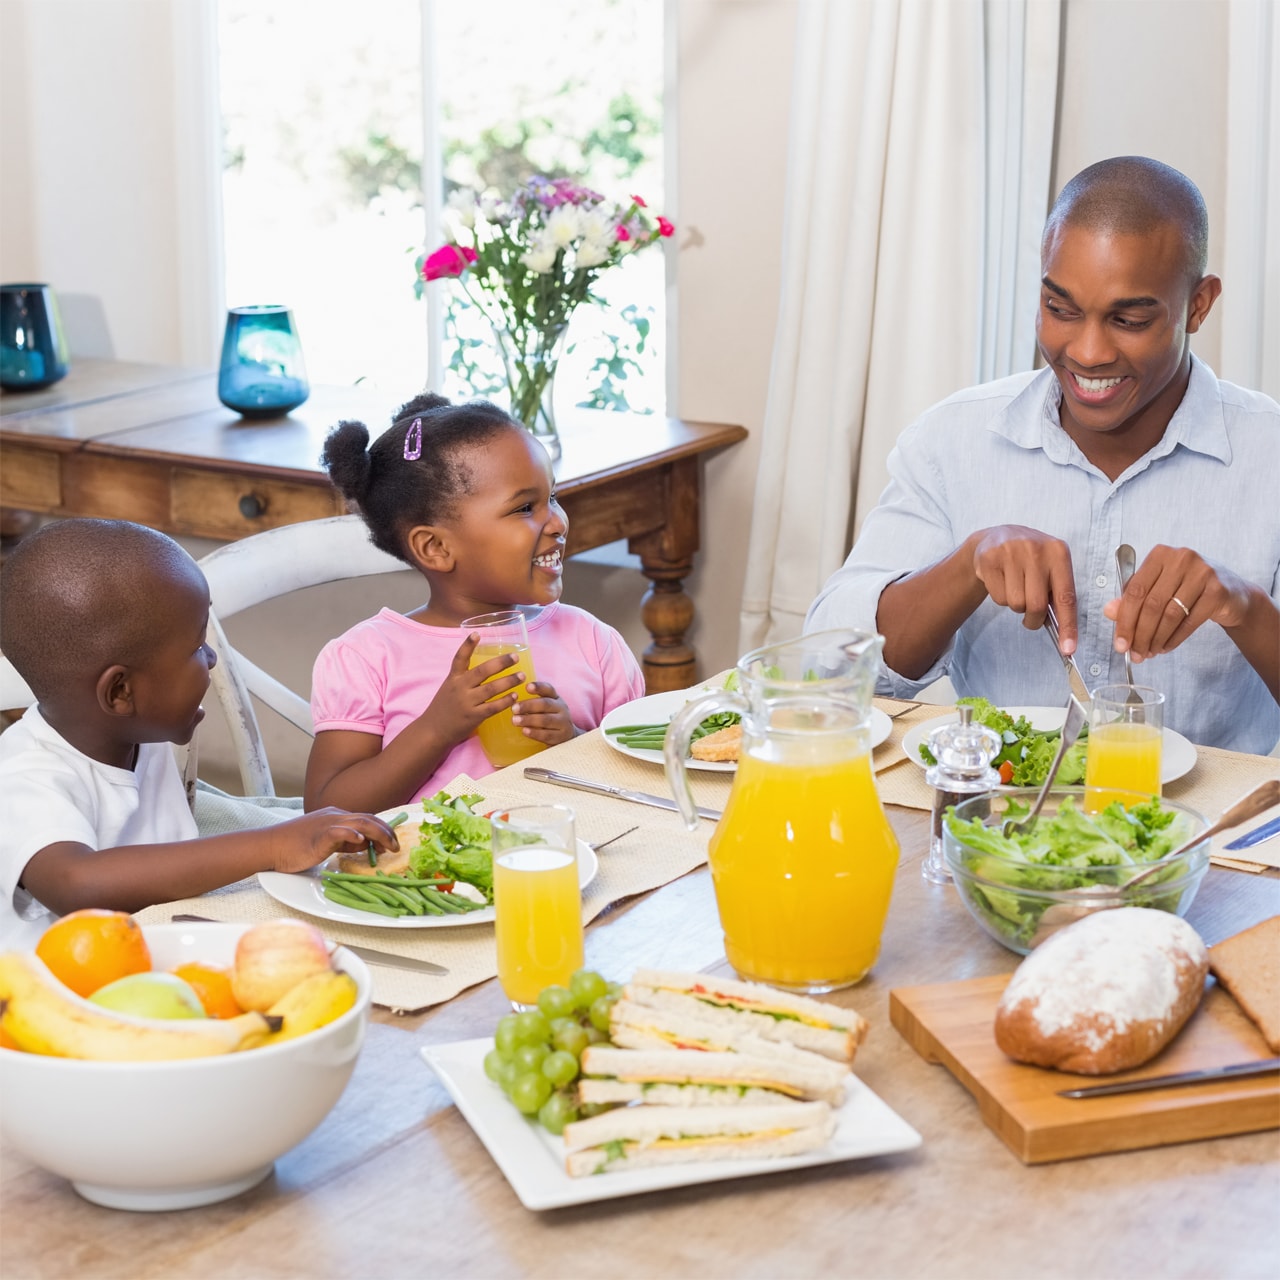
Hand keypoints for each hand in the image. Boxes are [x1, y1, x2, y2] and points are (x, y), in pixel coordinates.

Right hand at [270, 808, 398, 873]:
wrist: (270, 846)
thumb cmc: (295, 846)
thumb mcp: (327, 841)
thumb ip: (345, 841)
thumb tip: (365, 844)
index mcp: (337, 816)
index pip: (367, 819)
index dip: (384, 829)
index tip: (394, 842)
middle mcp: (335, 816)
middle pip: (368, 819)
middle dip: (387, 832)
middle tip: (398, 846)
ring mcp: (327, 824)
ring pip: (359, 823)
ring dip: (378, 834)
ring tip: (389, 846)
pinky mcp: (318, 835)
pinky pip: (338, 832)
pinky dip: (351, 835)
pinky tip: (361, 841)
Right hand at [422, 632, 526, 742]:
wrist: (433, 730)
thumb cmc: (445, 707)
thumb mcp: (449, 687)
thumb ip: (464, 678)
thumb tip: (487, 667)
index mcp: (453, 678)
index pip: (459, 658)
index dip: (468, 645)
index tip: (477, 633)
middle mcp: (460, 687)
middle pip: (482, 671)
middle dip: (501, 663)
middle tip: (515, 657)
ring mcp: (467, 702)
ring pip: (491, 689)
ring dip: (508, 681)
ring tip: (522, 676)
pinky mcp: (473, 716)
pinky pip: (493, 707)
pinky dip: (505, 701)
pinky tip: (515, 697)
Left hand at [510, 681, 578, 745]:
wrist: (567, 738)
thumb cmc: (549, 718)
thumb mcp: (545, 708)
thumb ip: (532, 702)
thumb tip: (509, 698)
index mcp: (556, 698)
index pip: (548, 689)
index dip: (538, 687)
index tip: (527, 686)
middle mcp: (561, 708)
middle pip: (545, 704)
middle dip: (528, 705)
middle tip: (514, 708)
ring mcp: (563, 723)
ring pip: (545, 720)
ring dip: (529, 719)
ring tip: (515, 720)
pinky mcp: (561, 737)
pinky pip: (547, 735)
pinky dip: (535, 733)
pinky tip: (524, 731)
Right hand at [970, 526, 1077, 651]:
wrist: (998, 537)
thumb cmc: (1030, 560)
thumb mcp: (1050, 568)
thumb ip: (1058, 594)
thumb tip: (1063, 634)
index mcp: (1059, 553)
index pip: (1066, 597)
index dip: (1068, 626)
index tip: (1068, 649)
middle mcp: (1037, 550)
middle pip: (1037, 605)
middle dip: (1033, 619)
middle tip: (1030, 616)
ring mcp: (1011, 552)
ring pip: (1015, 603)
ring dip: (1015, 605)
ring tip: (1015, 588)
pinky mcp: (989, 559)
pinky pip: (998, 597)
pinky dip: (999, 596)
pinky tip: (1001, 580)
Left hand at [1103, 545, 1252, 660]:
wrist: (1231, 594)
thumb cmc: (1187, 589)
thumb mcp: (1158, 589)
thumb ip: (1132, 599)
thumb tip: (1108, 611)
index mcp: (1160, 555)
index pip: (1135, 590)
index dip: (1124, 620)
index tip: (1119, 643)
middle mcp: (1181, 559)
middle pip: (1151, 604)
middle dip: (1140, 634)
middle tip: (1135, 654)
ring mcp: (1202, 573)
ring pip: (1170, 615)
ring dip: (1156, 639)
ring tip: (1149, 652)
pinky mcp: (1218, 590)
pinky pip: (1190, 621)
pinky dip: (1174, 638)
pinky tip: (1166, 647)